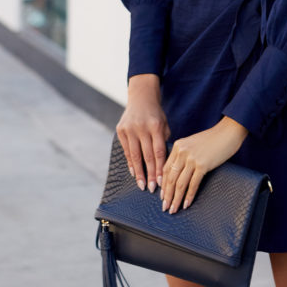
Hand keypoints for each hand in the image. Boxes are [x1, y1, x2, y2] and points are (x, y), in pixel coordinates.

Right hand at [116, 74, 170, 193]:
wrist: (141, 97)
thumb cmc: (156, 114)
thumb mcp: (165, 123)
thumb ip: (164, 141)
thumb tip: (165, 163)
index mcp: (156, 126)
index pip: (159, 151)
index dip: (160, 168)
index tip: (162, 182)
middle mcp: (142, 127)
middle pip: (147, 156)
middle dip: (150, 174)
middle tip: (152, 189)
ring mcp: (130, 129)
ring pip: (134, 155)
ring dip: (139, 173)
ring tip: (142, 185)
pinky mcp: (120, 130)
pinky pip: (126, 151)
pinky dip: (130, 163)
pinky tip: (134, 173)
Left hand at [161, 117, 248, 213]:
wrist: (228, 131)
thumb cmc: (212, 138)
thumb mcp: (192, 143)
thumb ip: (183, 154)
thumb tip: (177, 172)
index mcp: (178, 146)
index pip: (165, 169)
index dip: (163, 185)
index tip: (162, 196)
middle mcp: (182, 152)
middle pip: (170, 178)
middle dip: (167, 195)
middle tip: (165, 207)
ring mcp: (192, 159)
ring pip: (179, 183)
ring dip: (176, 199)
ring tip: (173, 209)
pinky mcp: (203, 165)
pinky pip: (193, 184)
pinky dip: (189, 196)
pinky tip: (186, 204)